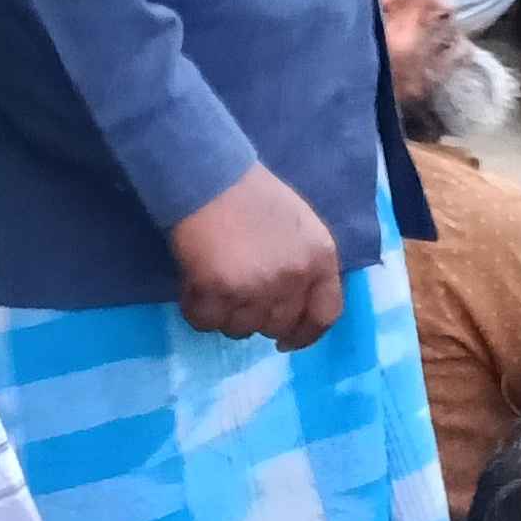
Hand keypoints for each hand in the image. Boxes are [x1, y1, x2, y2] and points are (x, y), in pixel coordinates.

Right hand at [168, 165, 342, 348]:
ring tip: (216, 285)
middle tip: (239, 300)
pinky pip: (205, 322)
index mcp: (320, 259)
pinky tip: (195, 288)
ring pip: (240, 329)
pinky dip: (197, 311)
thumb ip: (305, 265)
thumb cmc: (254, 196)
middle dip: (258, 320)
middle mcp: (293, 278)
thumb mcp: (302, 228)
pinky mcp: (217, 290)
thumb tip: (294, 306)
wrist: (210, 178)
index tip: (287, 342)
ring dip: (227, 315)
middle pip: (278, 326)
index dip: (306, 334)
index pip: (325, 314)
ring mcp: (256, 286)